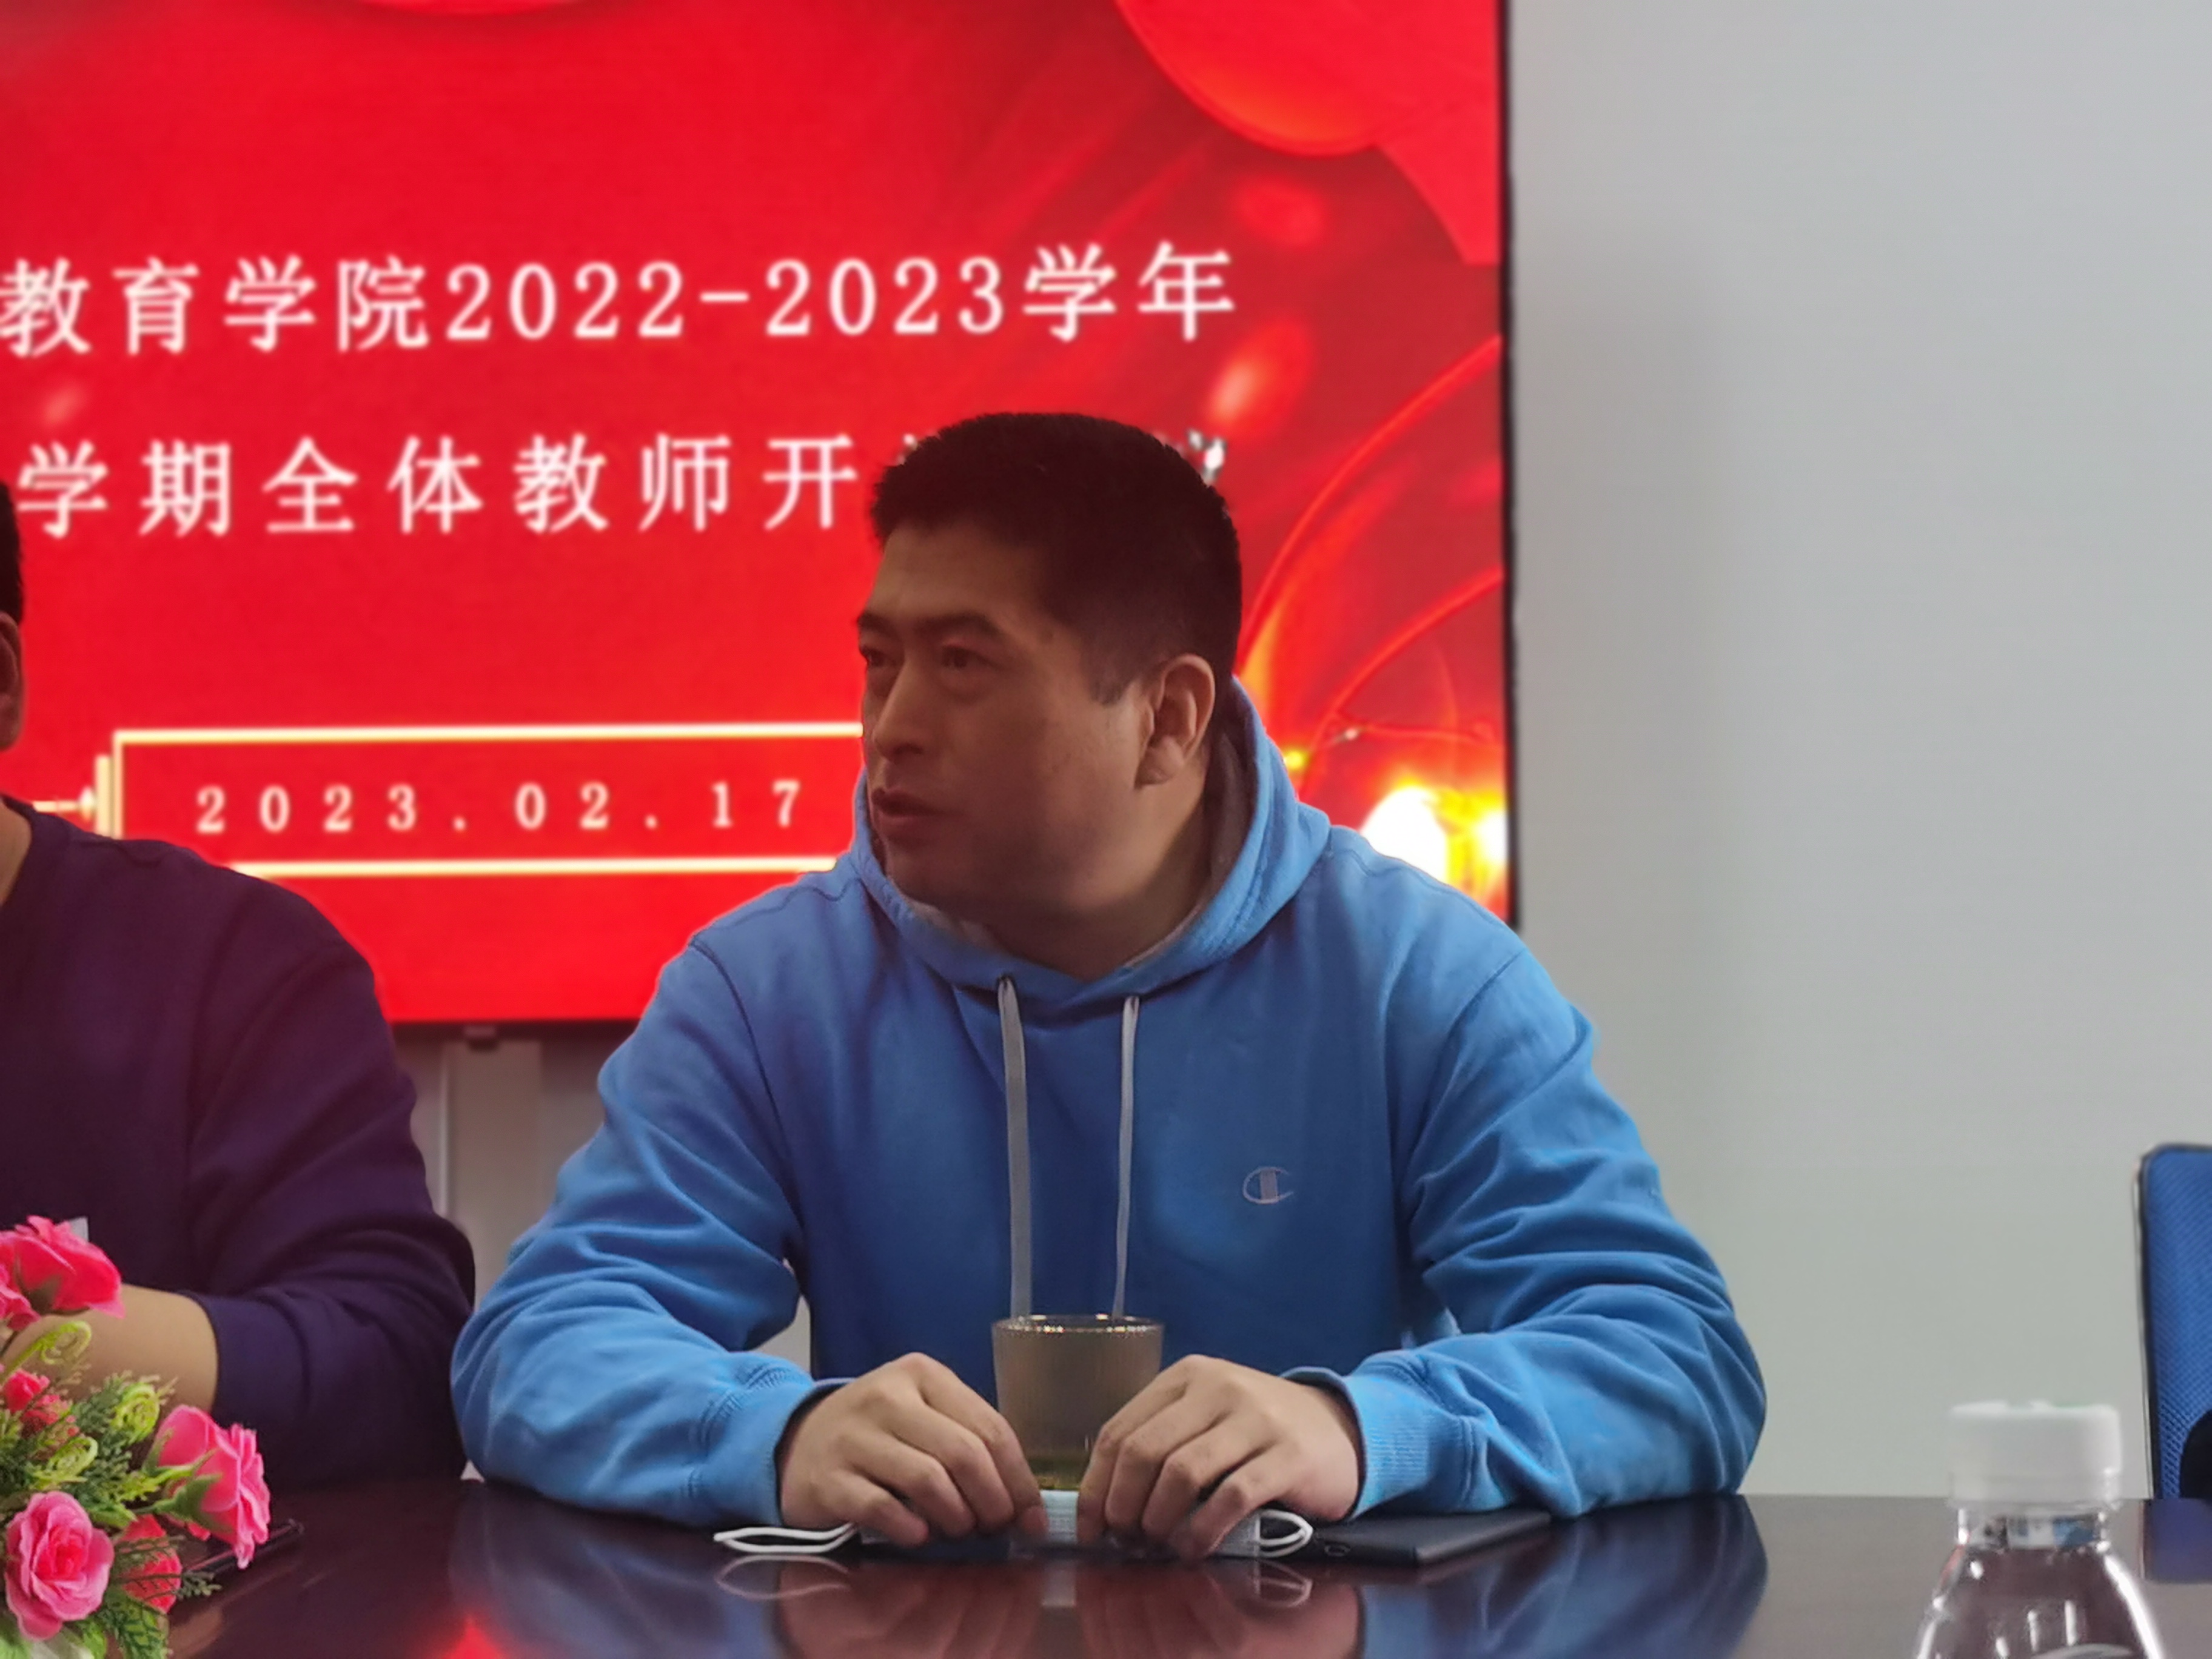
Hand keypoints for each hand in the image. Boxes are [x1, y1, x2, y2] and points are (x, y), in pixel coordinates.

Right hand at [777, 1353, 1044, 1547]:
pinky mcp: (829, 1479)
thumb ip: (968, 1444)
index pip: (989, 1428)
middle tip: (995, 1529)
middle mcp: (888, 1397)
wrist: (796, 1445)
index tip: (1032, 1518)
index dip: (1019, 1478)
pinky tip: (918, 1535)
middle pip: (964, 1454)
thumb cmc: (878, 1436)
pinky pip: (885, 1509)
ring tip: (958, 1531)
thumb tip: (1024, 1504)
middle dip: (992, 1502)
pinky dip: (912, 1530)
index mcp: (922, 1375)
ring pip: (929, 1481)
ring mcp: (854, 1436)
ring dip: (956, 1518)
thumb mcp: (923, 1418)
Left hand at [1076, 1357, 1362, 1559]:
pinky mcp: (1287, 1455)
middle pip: (1144, 1451)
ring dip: (1158, 1520)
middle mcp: (1218, 1387)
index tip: (1090, 1528)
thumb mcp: (1206, 1418)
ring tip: (1158, 1544)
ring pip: (1182, 1473)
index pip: (1120, 1431)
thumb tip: (1105, 1501)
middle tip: (1126, 1540)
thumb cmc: (1259, 1431)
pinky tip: (1194, 1548)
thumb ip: (1162, 1442)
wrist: (1341, 1430)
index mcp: (1187, 1376)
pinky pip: (1230, 1497)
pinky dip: (1202, 1531)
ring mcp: (1255, 1419)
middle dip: (1123, 1506)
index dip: (1096, 1486)